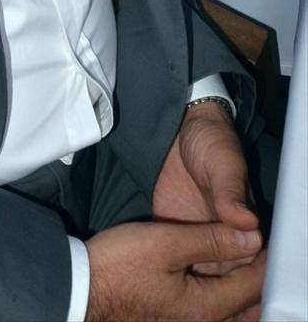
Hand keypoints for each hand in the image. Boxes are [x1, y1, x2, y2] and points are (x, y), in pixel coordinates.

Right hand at [86, 219, 265, 321]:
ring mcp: (187, 320)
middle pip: (245, 300)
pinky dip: (218, 285)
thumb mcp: (168, 243)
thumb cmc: (120, 264)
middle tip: (250, 239)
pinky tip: (210, 265)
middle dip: (252, 270)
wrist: (81, 287)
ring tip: (235, 247)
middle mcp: (203, 321)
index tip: (260, 227)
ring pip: (227, 302)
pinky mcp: (173, 314)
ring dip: (236, 278)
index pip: (254, 283)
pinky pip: (209, 302)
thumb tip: (252, 236)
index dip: (262, 253)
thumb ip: (212, 240)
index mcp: (208, 307)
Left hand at [154, 102, 258, 272]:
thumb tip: (249, 224)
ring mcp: (194, 231)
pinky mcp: (170, 225)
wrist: (180, 124)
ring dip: (180, 268)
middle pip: (217, 269)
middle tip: (182, 265)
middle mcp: (221, 234)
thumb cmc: (212, 141)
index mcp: (243, 225)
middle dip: (203, 274)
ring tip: (164, 263)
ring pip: (192, 263)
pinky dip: (159, 255)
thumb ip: (232, 194)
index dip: (232, 267)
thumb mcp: (224, 163)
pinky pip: (166, 248)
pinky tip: (149, 256)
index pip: (243, 259)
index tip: (214, 264)